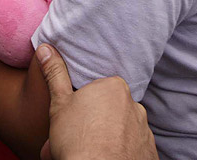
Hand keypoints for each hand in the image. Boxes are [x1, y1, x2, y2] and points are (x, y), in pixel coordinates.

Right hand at [36, 44, 157, 159]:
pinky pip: (134, 149)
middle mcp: (135, 105)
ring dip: (109, 139)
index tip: (73, 120)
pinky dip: (122, 153)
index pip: (98, 91)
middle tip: (77, 139)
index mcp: (114, 87)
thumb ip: (55, 74)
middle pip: (110, 112)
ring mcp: (144, 130)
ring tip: (90, 151)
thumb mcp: (59, 104)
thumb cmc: (78, 139)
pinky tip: (107, 158)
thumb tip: (46, 48)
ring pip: (122, 131)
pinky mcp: (150, 152)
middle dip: (95, 123)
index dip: (83, 107)